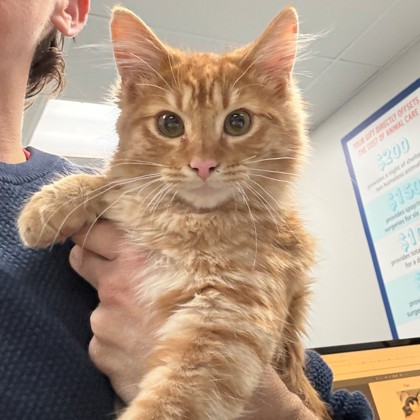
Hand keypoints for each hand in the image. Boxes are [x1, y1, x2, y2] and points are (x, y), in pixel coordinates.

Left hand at [69, 221, 317, 417]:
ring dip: (113, 307)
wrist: (219, 366)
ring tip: (147, 318)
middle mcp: (115, 281)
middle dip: (92, 259)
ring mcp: (105, 318)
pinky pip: (102, 338)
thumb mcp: (198, 263)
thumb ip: (166, 245)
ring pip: (99, 303)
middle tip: (115, 268)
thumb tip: (151, 234)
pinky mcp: (102, 351)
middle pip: (82, 258)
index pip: (95, 229)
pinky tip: (144, 344)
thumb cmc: (218, 307)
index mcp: (137, 252)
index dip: (98, 232)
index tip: (103, 237)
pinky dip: (116, 339)